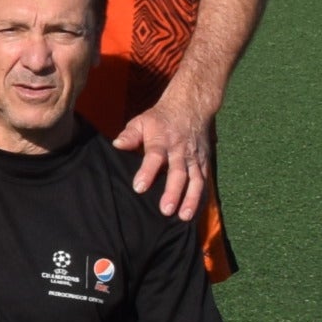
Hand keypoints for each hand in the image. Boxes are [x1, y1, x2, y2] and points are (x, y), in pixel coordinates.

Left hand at [113, 87, 216, 221]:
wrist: (191, 106)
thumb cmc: (160, 118)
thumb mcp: (142, 121)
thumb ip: (130, 135)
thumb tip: (117, 145)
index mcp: (161, 140)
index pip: (154, 157)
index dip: (147, 172)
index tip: (139, 187)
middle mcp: (179, 151)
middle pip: (177, 173)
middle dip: (172, 192)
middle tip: (165, 210)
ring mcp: (194, 157)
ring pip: (195, 180)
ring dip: (191, 198)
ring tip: (184, 216)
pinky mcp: (204, 161)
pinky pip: (204, 180)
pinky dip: (201, 196)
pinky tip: (196, 212)